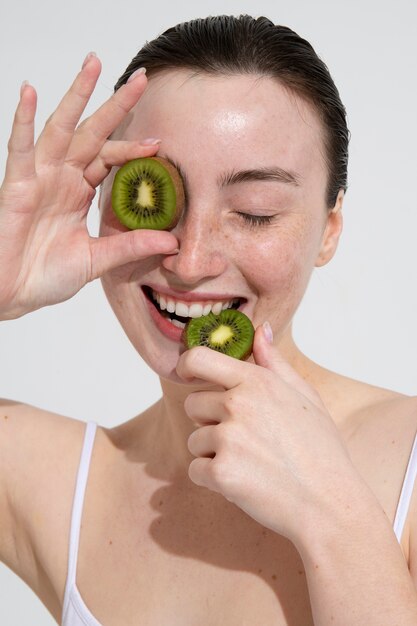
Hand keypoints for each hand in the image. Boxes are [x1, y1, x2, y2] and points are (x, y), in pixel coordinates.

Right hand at [0, 54, 177, 319]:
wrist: (13, 294)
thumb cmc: (46, 275)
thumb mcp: (98, 260)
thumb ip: (131, 246)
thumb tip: (172, 243)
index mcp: (78, 192)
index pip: (109, 159)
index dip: (132, 148)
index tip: (159, 142)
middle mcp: (61, 178)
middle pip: (92, 132)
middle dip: (114, 104)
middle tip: (141, 77)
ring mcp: (39, 177)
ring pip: (60, 128)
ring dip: (76, 96)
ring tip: (93, 64)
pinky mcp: (17, 185)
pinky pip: (19, 148)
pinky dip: (24, 120)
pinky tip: (30, 91)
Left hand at [177, 324, 356, 544]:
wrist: (329, 503)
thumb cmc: (320, 449)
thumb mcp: (304, 396)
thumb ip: (275, 362)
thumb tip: (259, 329)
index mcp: (256, 382)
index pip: (198, 359)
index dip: (186, 366)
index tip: (188, 375)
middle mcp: (238, 404)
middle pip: (193, 405)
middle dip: (210, 421)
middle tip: (245, 439)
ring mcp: (228, 438)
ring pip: (195, 440)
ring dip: (213, 454)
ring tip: (251, 463)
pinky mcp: (221, 472)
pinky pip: (195, 470)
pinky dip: (213, 480)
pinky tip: (244, 482)